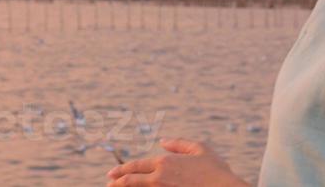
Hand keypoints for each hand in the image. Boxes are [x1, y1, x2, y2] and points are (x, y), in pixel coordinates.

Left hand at [106, 137, 246, 185]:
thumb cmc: (216, 169)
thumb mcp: (200, 148)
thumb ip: (179, 143)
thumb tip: (163, 141)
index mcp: (165, 162)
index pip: (136, 166)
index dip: (122, 170)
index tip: (112, 174)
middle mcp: (160, 177)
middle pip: (131, 180)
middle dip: (117, 181)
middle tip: (108, 183)